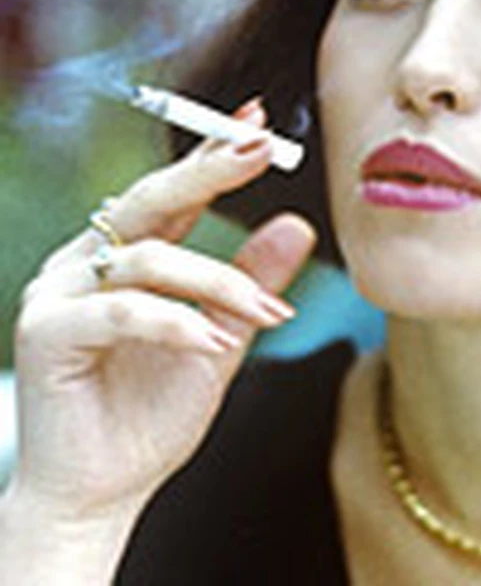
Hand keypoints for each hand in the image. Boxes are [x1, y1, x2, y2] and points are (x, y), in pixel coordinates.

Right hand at [7, 99, 316, 521]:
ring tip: (264, 312)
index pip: (175, 193)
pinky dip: (176, 322)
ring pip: (151, 257)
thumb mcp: (222, 336)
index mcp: (126, 256)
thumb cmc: (153, 414)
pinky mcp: (47, 332)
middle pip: (151, 200)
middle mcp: (88, 263)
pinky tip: (214, 341)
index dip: (214, 154)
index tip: (257, 122)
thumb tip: (298, 224)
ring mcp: (59, 293)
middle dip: (209, 169)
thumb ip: (252, 281)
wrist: (103, 493)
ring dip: (218, 281)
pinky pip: (123, 310)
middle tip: (261, 148)